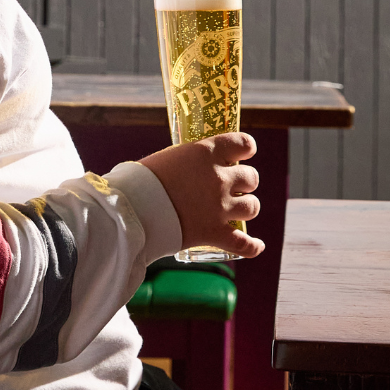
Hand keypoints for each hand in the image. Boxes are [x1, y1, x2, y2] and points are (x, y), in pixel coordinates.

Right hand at [139, 132, 263, 258]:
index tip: (244, 152)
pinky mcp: (215, 233)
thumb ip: (190, 162)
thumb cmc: (143, 178)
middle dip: (244, 181)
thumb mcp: (170, 157)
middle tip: (233, 185)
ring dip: (246, 207)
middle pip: (251, 178)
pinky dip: (252, 246)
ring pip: (252, 207)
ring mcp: (220, 207)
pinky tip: (256, 245)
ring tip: (236, 209)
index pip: (243, 143)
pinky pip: (244, 244)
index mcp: (207, 152)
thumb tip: (194, 168)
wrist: (132, 208)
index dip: (246, 148)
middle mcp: (219, 178)